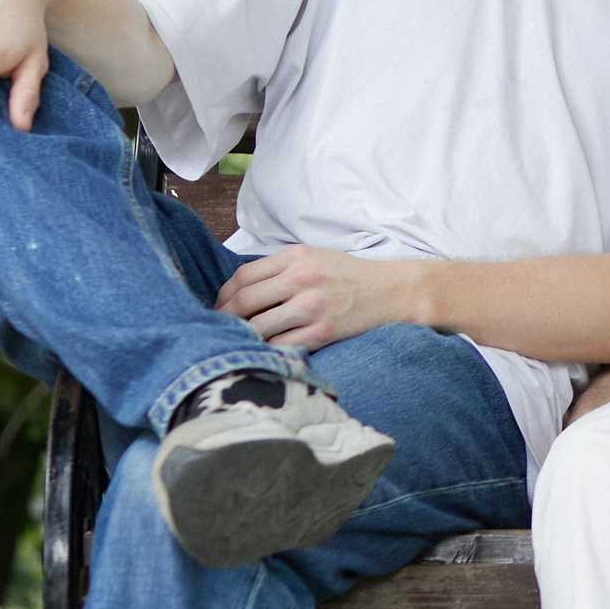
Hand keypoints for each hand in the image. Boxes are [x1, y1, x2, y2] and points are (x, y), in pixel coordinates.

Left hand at [214, 244, 419, 350]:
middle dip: (224, 319)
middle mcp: (302, 279)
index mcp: (296, 257)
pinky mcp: (321, 332)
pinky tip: (264, 352)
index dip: (223, 295)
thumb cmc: (349, 275)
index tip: (219, 307)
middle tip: (219, 329)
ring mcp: (311, 307)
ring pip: (257, 327)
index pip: (242, 277)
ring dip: (243, 337)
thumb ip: (280, 268)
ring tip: (240, 342)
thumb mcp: (315, 257)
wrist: (390, 292)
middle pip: (244, 302)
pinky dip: (267, 351)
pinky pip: (280, 346)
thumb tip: (239, 290)